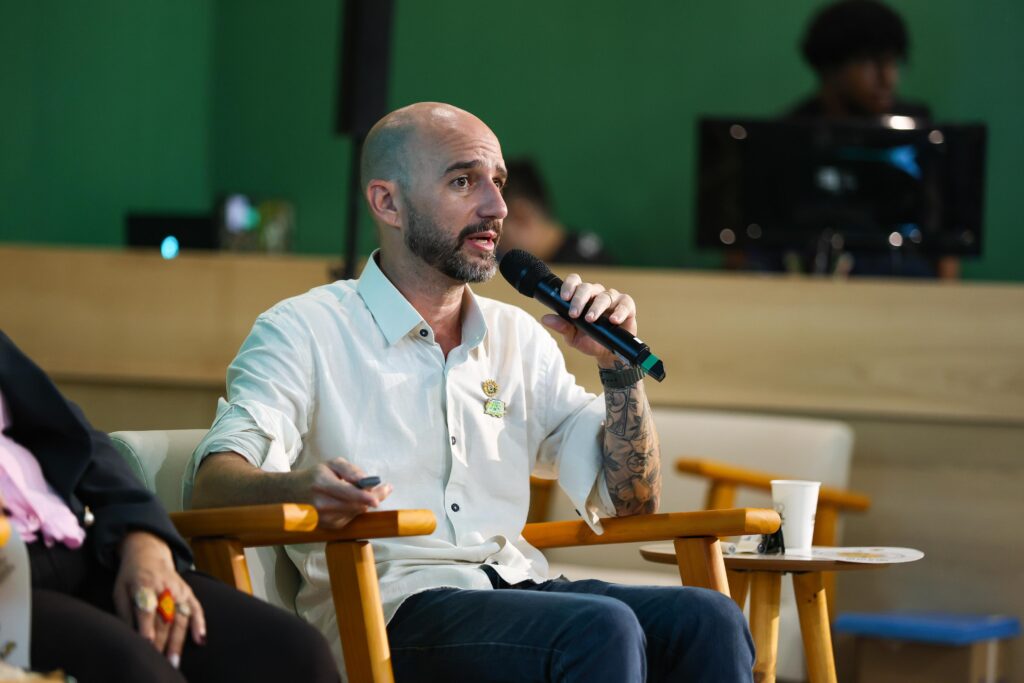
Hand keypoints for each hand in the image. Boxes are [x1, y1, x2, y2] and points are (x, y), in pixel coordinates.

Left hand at [113, 531, 205, 668]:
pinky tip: (201, 640)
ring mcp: (179, 589)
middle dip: (161, 641)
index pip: (147, 608)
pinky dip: (200, 624)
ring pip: (181, 617)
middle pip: (164, 618)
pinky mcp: (188, 592)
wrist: (149, 553)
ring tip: (174, 660)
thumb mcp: (120, 590)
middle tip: (158, 661)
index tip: (147, 644)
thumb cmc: (131, 576)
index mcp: (144, 583)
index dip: (147, 626)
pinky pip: (197, 609)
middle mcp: (165, 586)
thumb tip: (128, 636)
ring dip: (178, 640)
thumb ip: (125, 613)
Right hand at [292, 459, 392, 528]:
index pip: (348, 493)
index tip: (380, 497)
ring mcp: (323, 518)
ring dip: (364, 504)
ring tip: (362, 493)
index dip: (365, 497)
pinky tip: (349, 503)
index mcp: (322, 484)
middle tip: (385, 489)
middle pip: (356, 506)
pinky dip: (355, 510)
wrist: (291, 493)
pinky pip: (350, 519)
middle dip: (373, 498)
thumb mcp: (331, 464)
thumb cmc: (315, 476)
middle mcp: (321, 504)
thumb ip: (351, 470)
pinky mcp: (328, 527)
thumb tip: (367, 481)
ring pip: (355, 513)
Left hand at [540, 274, 637, 366]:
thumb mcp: (573, 336)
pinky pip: (625, 304)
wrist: (608, 354)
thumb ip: (561, 326)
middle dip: (579, 300)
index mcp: (582, 297)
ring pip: (604, 296)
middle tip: (574, 313)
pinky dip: (619, 311)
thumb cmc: (589, 341)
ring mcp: (612, 299)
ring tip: (590, 319)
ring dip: (596, 307)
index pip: (575, 282)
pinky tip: (613, 320)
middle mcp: (596, 294)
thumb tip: (545, 318)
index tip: (563, 298)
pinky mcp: (627, 306)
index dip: (569, 286)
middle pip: (587, 288)